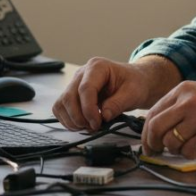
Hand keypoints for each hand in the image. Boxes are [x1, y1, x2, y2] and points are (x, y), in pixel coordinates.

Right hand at [52, 57, 177, 131]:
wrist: (135, 81)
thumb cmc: (135, 83)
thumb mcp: (133, 93)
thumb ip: (118, 104)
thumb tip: (103, 116)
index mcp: (97, 67)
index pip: (85, 89)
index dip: (89, 109)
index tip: (97, 123)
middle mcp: (82, 73)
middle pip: (69, 97)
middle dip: (79, 117)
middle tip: (94, 128)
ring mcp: (75, 83)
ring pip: (62, 103)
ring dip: (72, 120)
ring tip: (89, 127)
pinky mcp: (72, 94)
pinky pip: (61, 108)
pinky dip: (68, 120)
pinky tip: (83, 124)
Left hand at [142, 81, 195, 158]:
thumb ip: (179, 107)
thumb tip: (156, 128)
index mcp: (183, 90)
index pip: (153, 114)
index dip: (146, 133)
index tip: (147, 144)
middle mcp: (189, 102)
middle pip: (157, 128)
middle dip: (153, 145)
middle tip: (157, 152)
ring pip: (172, 143)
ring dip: (177, 150)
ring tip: (189, 146)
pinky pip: (190, 151)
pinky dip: (192, 154)